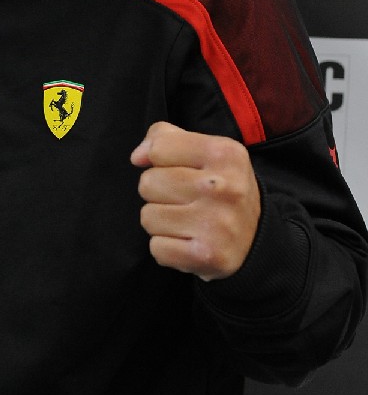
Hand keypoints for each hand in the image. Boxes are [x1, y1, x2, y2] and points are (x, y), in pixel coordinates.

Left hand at [130, 122, 260, 281]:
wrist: (256, 238)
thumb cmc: (220, 187)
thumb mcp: (204, 151)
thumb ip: (165, 138)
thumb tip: (137, 157)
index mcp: (224, 153)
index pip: (159, 148)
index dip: (160, 160)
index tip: (178, 170)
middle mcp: (223, 187)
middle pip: (148, 183)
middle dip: (158, 191)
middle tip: (183, 199)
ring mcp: (216, 224)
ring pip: (148, 217)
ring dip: (160, 220)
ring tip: (185, 220)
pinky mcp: (207, 256)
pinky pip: (156, 248)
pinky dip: (166, 247)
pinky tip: (187, 241)